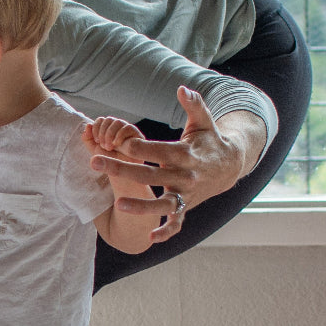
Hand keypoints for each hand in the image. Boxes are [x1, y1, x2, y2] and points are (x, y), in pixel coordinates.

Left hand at [83, 116, 144, 159]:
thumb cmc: (108, 161)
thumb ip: (88, 138)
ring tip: (109, 147)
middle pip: (109, 119)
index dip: (96, 127)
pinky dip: (119, 134)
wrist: (118, 172)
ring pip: (118, 122)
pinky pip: (128, 127)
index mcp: (108, 130)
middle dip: (103, 132)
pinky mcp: (137, 136)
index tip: (96, 140)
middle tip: (103, 146)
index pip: (101, 120)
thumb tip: (88, 125)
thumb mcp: (94, 149)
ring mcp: (127, 131)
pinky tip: (116, 144)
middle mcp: (118, 129)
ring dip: (110, 134)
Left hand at [90, 87, 260, 242]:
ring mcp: (186, 193)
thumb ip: (194, 104)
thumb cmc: (209, 140)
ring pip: (163, 203)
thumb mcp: (203, 121)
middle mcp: (185, 175)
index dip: (140, 147)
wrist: (230, 166)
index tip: (120, 143)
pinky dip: (167, 231)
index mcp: (185, 153)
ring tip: (118, 204)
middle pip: (151, 174)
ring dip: (141, 206)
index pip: (160, 150)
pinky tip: (150, 238)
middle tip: (96, 162)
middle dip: (122, 169)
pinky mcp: (187, 206)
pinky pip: (178, 222)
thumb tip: (182, 88)